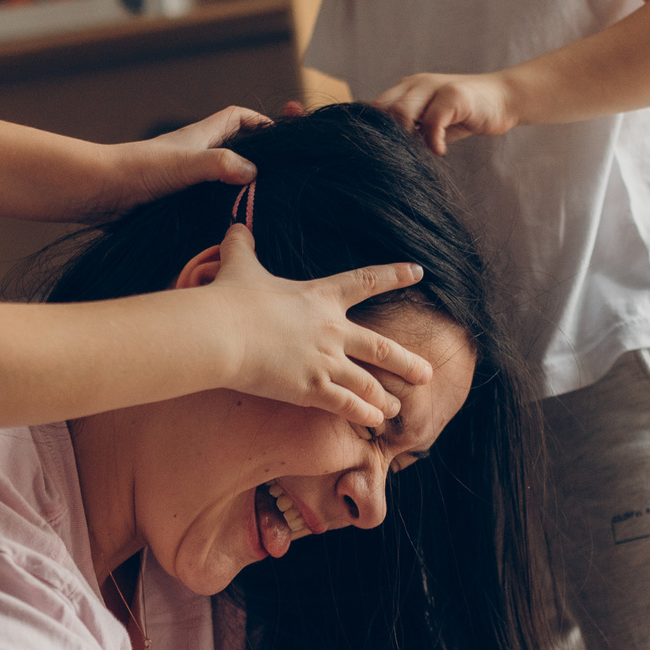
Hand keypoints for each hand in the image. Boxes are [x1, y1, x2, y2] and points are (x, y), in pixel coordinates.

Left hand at [101, 106, 270, 211]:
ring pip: (221, 178)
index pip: (237, 118)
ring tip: (262, 204)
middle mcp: (195, 155)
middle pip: (234, 148)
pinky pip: (206, 200)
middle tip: (278, 176)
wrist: (100, 190)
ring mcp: (184, 178)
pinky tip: (230, 224)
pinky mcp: (175, 200)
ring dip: (239, 188)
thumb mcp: (186, 163)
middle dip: (256, 157)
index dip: (259, 122)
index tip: (279, 136)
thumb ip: (220, 164)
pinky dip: (221, 208)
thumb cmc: (139, 169)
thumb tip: (253, 172)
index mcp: (200, 137)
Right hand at [207, 221, 430, 426]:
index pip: (366, 281)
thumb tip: (235, 228)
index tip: (419, 272)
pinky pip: (347, 405)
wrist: (221, 333)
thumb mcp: (238, 266)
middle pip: (381, 347)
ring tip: (397, 408)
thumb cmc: (229, 299)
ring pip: (368, 382)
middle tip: (427, 373)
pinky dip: (364, 413)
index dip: (394, 275)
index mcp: (321, 296)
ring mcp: (325, 361)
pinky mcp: (312, 388)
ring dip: (385, 397)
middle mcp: (332, 329)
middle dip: (407, 362)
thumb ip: (242, 246)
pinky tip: (376, 422)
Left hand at [371, 71, 520, 154]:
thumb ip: (410, 128)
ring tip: (419, 151)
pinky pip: (433, 121)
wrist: (503, 99)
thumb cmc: (464, 114)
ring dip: (406, 138)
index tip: (375, 153)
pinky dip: (433, 141)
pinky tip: (440, 151)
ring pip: (402, 112)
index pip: (375, 107)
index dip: (371, 131)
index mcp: (406, 88)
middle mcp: (416, 84)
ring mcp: (435, 87)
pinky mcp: (454, 95)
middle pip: (384, 110)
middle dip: (386, 137)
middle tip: (399, 157)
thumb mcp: (431, 120)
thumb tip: (383, 151)